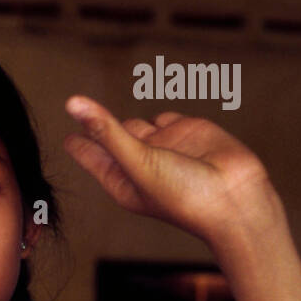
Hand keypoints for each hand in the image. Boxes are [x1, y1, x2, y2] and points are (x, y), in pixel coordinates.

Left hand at [63, 97, 274, 245]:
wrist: (235, 196)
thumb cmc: (184, 193)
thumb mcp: (139, 161)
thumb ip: (107, 130)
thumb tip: (73, 104)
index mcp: (121, 179)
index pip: (91, 156)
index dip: (78, 144)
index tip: (66, 138)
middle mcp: (140, 163)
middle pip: (110, 138)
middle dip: (98, 130)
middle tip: (81, 119)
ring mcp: (164, 146)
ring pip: (136, 124)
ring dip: (126, 122)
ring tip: (111, 123)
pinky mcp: (187, 131)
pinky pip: (166, 117)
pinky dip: (161, 115)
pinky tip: (156, 118)